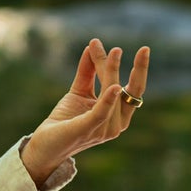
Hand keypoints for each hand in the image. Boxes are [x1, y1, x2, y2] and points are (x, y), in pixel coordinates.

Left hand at [20, 39, 149, 185]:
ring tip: (103, 52)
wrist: (45, 144)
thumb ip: (87, 71)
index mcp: (118, 115)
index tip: (145, 49)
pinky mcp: (87, 130)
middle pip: (126, 90)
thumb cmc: (65, 120)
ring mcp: (103, 129)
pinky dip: (108, 100)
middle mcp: (116, 124)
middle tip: (121, 48)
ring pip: (112, 94)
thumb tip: (92, 46)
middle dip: (130, 69)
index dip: (141, 70)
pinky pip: (101, 113)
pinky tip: (113, 87)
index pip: (135, 90)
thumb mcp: (79, 91)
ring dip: (108, 71)